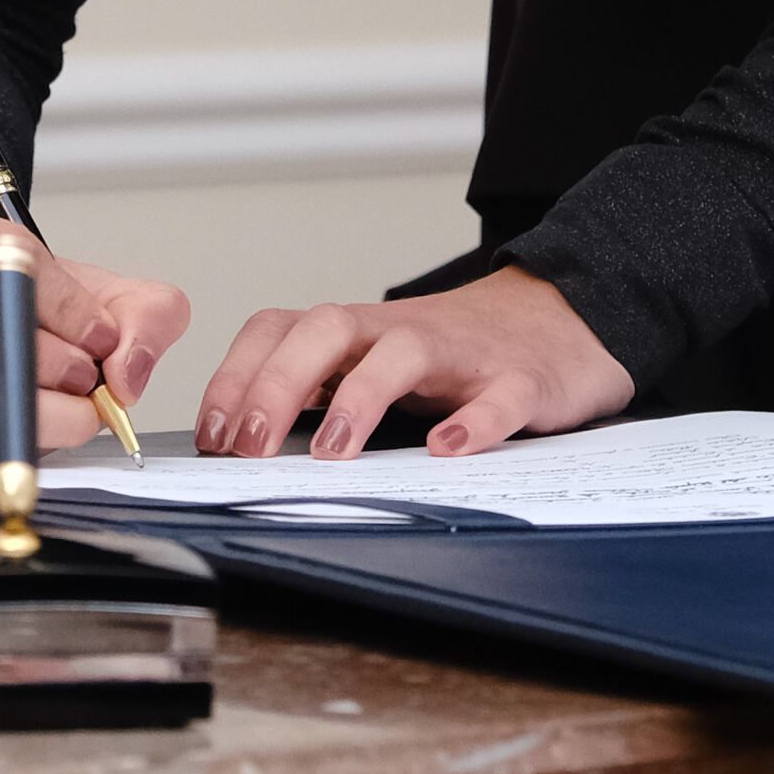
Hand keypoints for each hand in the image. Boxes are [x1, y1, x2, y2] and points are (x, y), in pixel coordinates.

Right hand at [0, 194, 191, 463]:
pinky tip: (28, 419)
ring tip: (69, 404)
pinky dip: (10, 443)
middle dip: (39, 368)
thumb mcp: (96, 283)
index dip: (60, 306)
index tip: (99, 336)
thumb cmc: (24, 297)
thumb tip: (127, 375)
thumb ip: (145, 313)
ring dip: (37, 417)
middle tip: (82, 378)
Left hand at [197, 265, 634, 459]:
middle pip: (326, 330)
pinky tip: (448, 451)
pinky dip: (473, 422)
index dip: (236, 377)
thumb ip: (319, 393)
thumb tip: (240, 449)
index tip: (213, 436)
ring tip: (334, 452)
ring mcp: (460, 352)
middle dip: (277, 384)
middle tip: (250, 448)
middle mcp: (398, 331)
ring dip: (361, 398)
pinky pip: (497, 395)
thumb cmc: (453, 358)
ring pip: (402, 353)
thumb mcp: (376, 365)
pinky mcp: (519, 378)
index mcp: (355, 332)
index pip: (277, 330)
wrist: (560, 321)